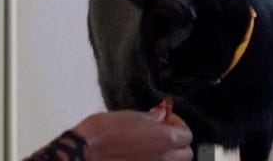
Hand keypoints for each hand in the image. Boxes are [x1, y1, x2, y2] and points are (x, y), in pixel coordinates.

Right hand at [70, 108, 191, 160]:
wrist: (85, 151)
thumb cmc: (105, 131)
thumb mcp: (132, 116)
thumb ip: (152, 120)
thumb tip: (160, 120)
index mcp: (166, 140)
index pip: (187, 135)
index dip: (177, 124)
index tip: (165, 120)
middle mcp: (165, 159)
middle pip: (186, 154)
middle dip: (178, 144)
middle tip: (163, 136)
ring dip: (169, 156)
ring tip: (153, 148)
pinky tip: (142, 157)